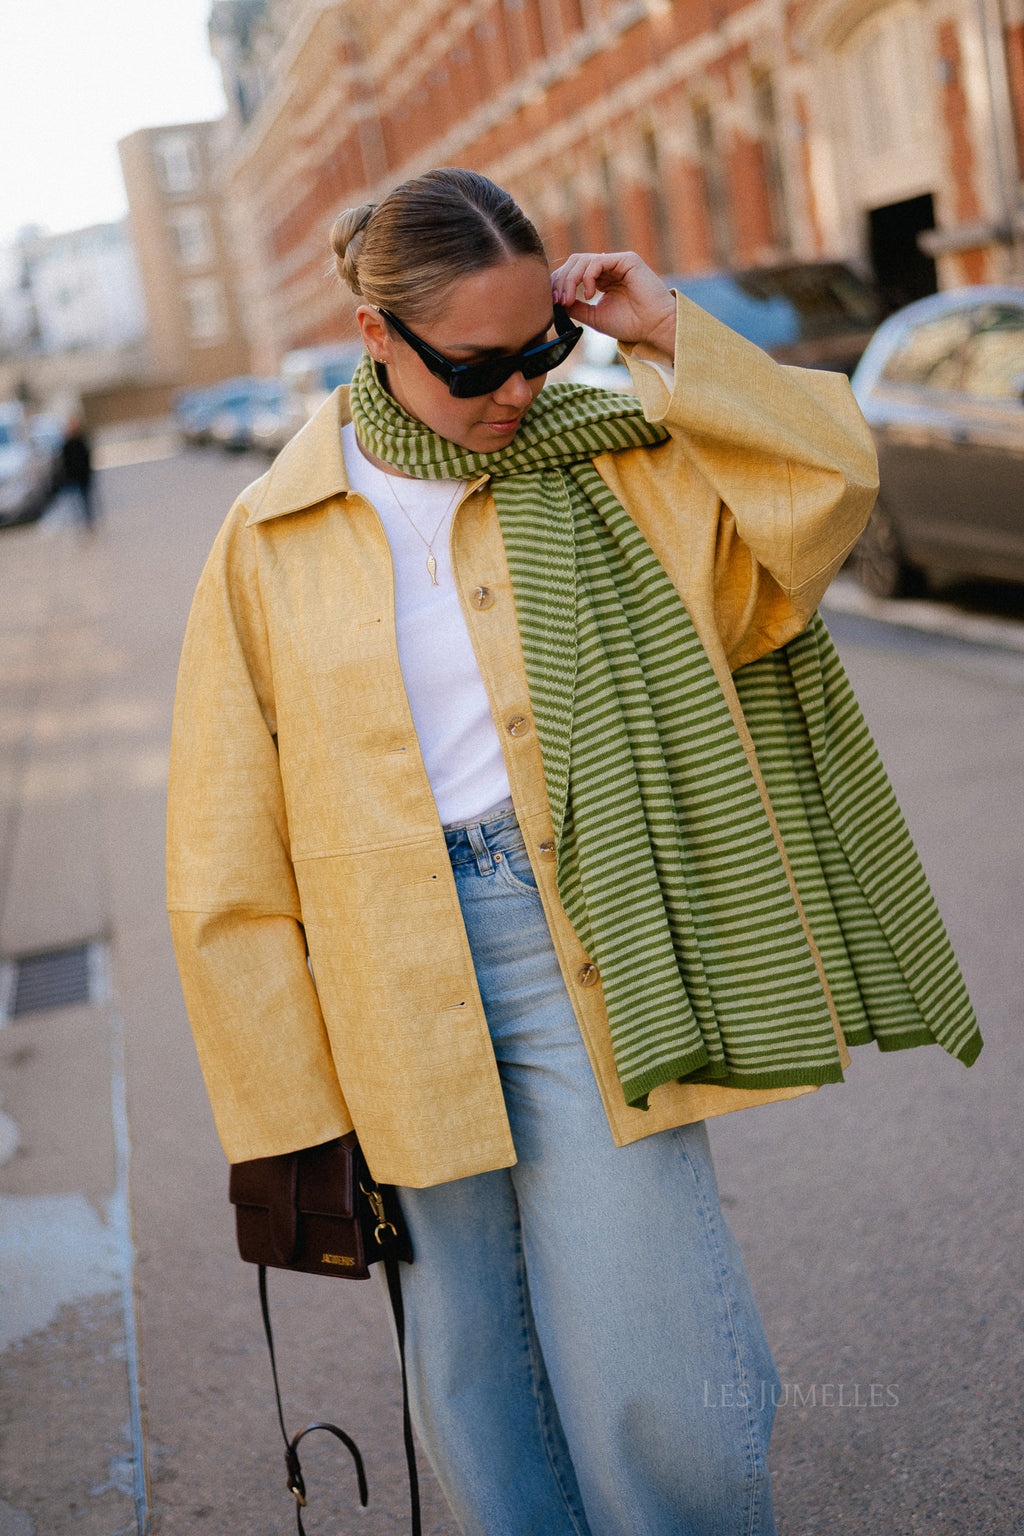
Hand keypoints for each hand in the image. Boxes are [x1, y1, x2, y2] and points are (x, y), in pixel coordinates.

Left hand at [550, 251, 676, 355]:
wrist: (654, 328)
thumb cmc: (630, 324)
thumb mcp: (594, 317)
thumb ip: (576, 307)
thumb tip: (554, 302)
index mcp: (601, 279)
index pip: (572, 272)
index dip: (558, 284)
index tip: (553, 303)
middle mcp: (608, 268)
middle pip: (574, 262)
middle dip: (561, 281)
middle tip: (559, 301)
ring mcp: (617, 262)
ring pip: (582, 260)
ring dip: (570, 280)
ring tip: (570, 300)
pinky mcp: (626, 259)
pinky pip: (598, 261)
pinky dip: (587, 276)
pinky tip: (590, 294)